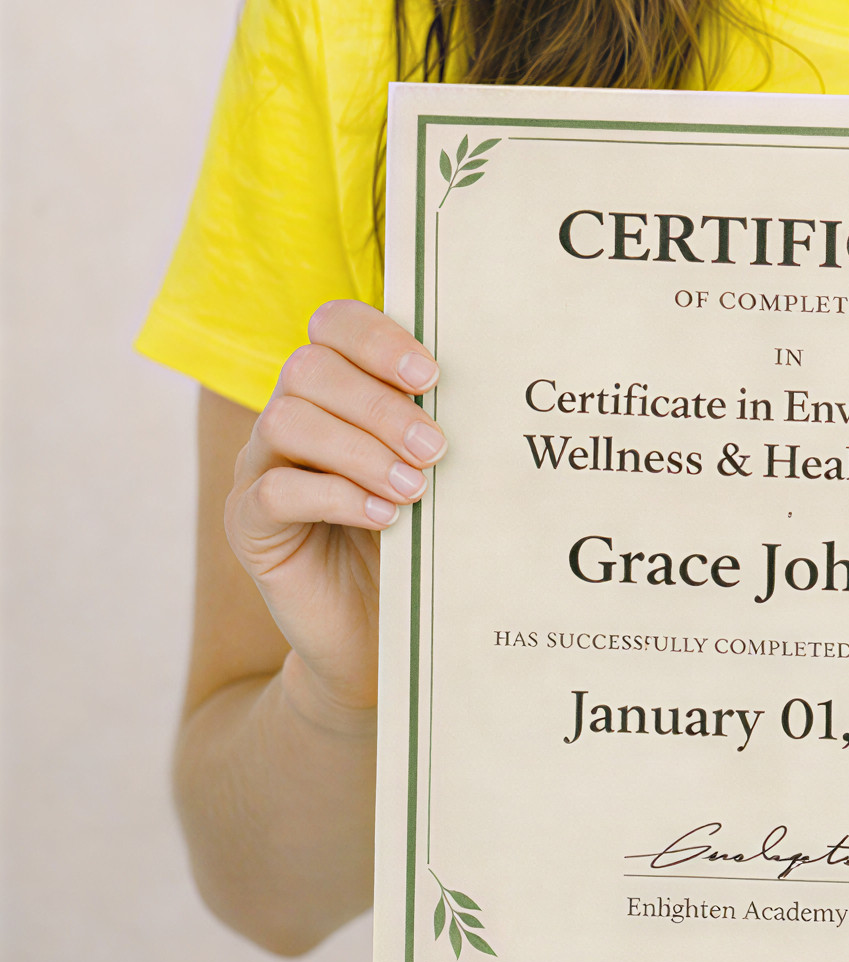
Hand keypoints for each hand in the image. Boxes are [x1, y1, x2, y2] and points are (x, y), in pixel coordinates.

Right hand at [224, 301, 443, 718]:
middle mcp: (286, 416)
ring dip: (361, 449)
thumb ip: (434, 426)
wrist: (371, 636)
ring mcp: (258, 467)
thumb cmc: (409, 540)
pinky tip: (384, 518)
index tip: (431, 374)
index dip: (377, 338)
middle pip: (308, 368)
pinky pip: (275, 491)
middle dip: (379, 403)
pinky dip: (336, 497)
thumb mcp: (426, 474)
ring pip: (286, 421)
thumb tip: (488, 385)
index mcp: (331, 388)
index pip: (332, 325)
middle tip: (435, 447)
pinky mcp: (247, 524)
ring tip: (415, 488)